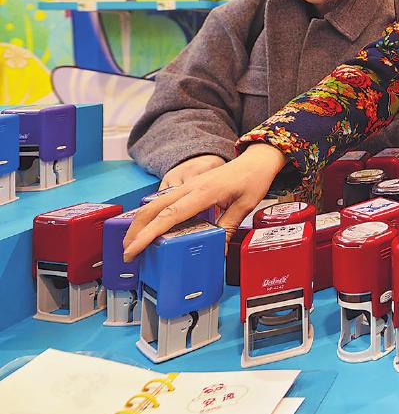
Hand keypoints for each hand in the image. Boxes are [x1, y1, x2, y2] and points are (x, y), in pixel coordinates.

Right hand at [124, 143, 287, 260]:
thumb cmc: (253, 179)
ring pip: (155, 204)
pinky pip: (164, 201)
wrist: (256, 159)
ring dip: (141, 223)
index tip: (134, 249)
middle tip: (127, 254)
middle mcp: (190, 187)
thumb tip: (218, 251)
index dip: (148, 234)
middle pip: (153, 209)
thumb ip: (229, 226)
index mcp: (203, 192)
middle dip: (135, 231)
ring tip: (133, 245)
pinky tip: (149, 228)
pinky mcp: (188, 187)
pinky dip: (152, 215)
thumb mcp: (245, 205)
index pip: (169, 216)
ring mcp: (187, 185)